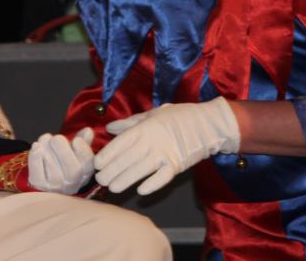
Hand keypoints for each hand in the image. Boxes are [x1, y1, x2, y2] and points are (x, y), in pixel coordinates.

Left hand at [27, 127, 94, 193]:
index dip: (83, 152)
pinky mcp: (39, 186)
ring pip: (54, 172)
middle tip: (57, 138)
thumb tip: (88, 131)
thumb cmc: (65, 159)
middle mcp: (72, 183)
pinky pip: (37, 175)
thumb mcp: (76, 149)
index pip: (88, 165)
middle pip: (72, 171)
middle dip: (64, 152)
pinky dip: (35, 159)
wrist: (47, 175)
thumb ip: (83, 139)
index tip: (76, 140)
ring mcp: (55, 187)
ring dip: (48, 151)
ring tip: (45, 138)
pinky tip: (36, 146)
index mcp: (85, 172)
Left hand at [94, 98, 239, 195]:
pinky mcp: (178, 165)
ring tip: (113, 188)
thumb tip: (109, 127)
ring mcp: (166, 153)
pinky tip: (141, 191)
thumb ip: (130, 122)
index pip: (122, 142)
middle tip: (100, 179)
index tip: (97, 163)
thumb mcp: (153, 114)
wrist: (208, 124)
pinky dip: (153, 184)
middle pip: (129, 158)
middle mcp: (154, 140)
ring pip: (142, 169)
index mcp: (146, 127)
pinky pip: (163, 177)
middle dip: (113, 170)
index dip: (109, 153)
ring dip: (126, 180)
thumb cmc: (178, 117)